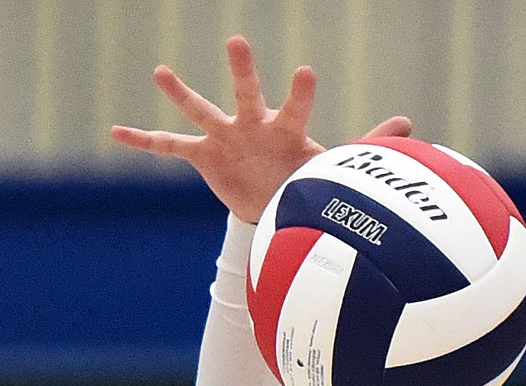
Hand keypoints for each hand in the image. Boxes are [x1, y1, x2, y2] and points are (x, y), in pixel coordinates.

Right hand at [112, 34, 411, 223]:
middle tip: (238, 41)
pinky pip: (168, 146)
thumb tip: (409, 123)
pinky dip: (143, 140)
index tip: (307, 71)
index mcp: (285, 128)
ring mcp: (225, 137)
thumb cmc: (306, 176)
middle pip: (247, 93)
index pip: (296, 105)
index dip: (300, 92)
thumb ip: (367, 142)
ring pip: (201, 110)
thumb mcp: (336, 164)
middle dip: (244, 72)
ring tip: (160, 71)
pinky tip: (116, 131)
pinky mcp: (204, 155)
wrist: (276, 203)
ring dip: (181, 93)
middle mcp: (252, 124)